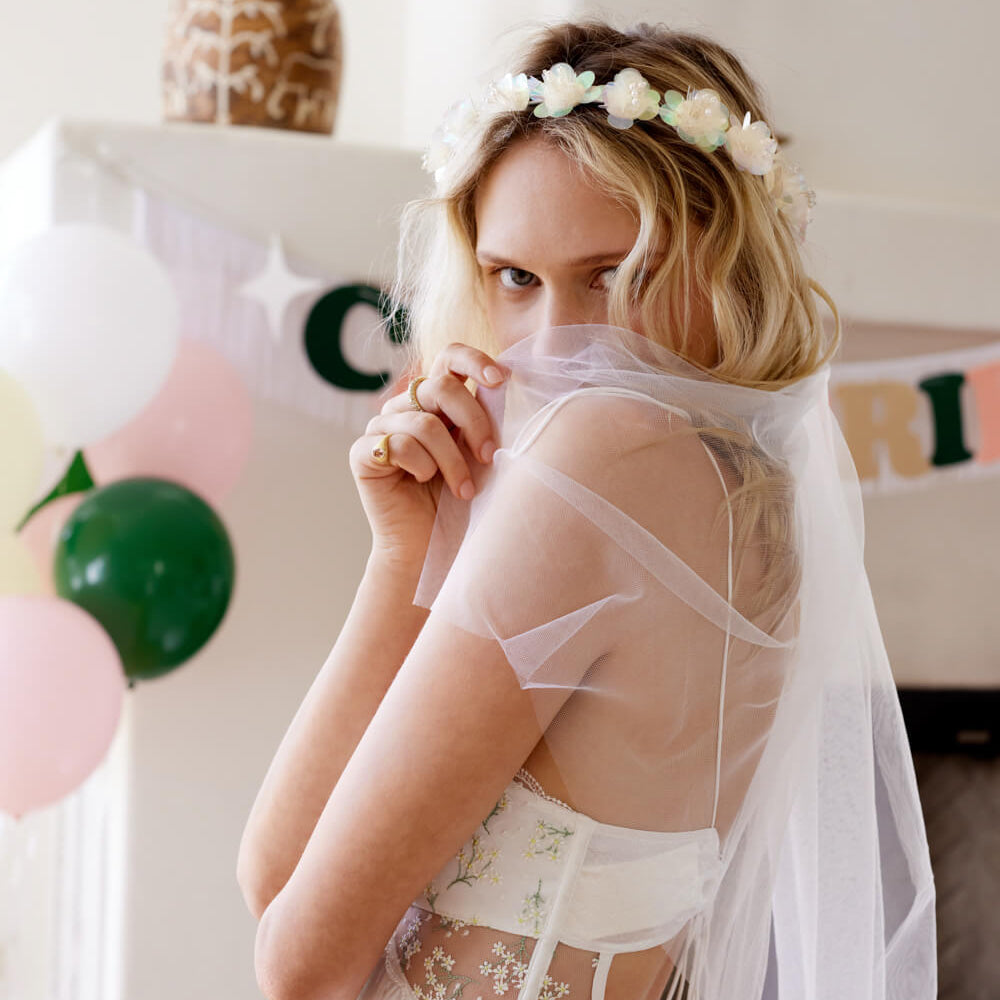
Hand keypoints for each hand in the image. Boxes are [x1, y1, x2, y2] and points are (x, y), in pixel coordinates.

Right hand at [349, 343, 507, 565]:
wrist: (430, 548)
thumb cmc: (459, 504)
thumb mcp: (477, 455)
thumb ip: (481, 419)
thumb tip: (501, 383)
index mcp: (436, 402)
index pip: (448, 358)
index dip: (474, 360)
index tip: (501, 380)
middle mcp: (406, 408)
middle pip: (439, 388)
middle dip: (473, 421)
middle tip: (488, 456)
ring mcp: (381, 428)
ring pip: (423, 423)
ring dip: (452, 460)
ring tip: (464, 490)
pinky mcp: (362, 454)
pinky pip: (397, 445)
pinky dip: (420, 466)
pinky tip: (423, 482)